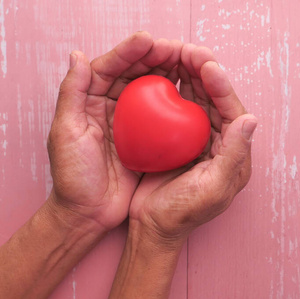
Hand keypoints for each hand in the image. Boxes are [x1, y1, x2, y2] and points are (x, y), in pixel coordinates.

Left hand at [47, 32, 182, 230]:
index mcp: (90, 101)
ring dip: (168, 73)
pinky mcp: (147, 139)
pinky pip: (163, 114)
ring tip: (187, 62)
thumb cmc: (73, 176)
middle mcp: (112, 107)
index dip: (128, 52)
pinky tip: (190, 93)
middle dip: (154, 57)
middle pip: (135, 74)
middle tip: (176, 48)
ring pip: (152, 90)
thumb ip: (71, 93)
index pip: (110, 68)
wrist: (89, 213)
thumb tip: (78, 55)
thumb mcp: (65, 132)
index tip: (148, 41)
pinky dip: (176, 101)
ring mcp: (132, 123)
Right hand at [129, 44, 257, 243]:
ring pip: (197, 101)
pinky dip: (172, 92)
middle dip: (205, 74)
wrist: (154, 227)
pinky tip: (163, 77)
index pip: (232, 112)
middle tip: (191, 50)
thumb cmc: (184, 212)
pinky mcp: (177, 141)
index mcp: (234, 154)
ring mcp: (197, 140)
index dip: (222, 87)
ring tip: (178, 55)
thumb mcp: (213, 187)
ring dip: (189, 78)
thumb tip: (251, 119)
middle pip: (215, 101)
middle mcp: (219, 143)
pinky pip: (177, 111)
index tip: (208, 64)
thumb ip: (234, 154)